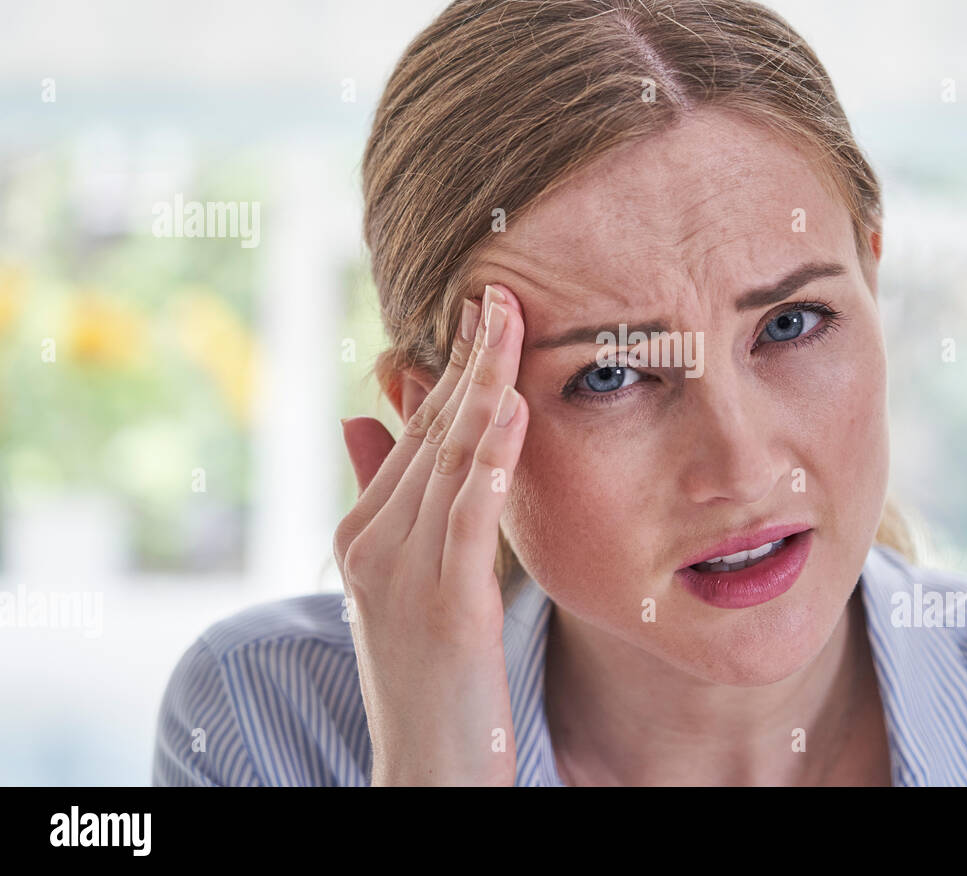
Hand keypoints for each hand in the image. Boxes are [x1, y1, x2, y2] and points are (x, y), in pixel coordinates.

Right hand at [335, 284, 529, 785]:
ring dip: (480, 382)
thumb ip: (392, 504)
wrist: (425, 771)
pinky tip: (511, 405)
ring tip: (508, 319)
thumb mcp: (405, 587)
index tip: (483, 313)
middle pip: (428, 430)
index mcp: (365, 532)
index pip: (415, 433)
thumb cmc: (431, 682)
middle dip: (466, 357)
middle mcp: (372, 539)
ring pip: (446, 456)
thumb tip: (360, 420)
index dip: (451, 370)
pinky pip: (467, 512)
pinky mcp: (439, 599)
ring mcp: (398, 568)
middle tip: (500, 290)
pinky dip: (490, 455)